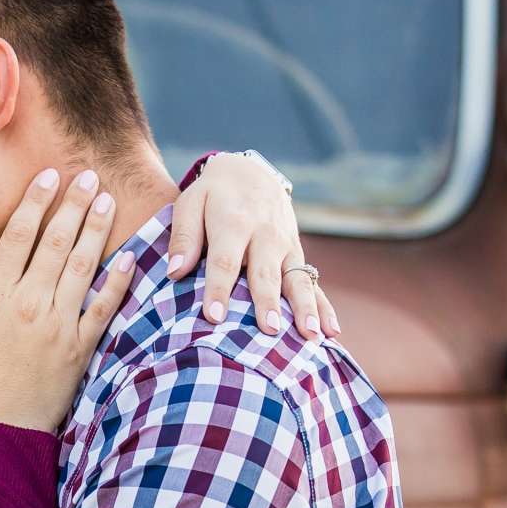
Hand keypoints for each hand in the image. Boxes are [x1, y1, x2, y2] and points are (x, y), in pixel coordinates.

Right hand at [0, 168, 138, 431]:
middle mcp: (30, 303)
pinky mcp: (80, 346)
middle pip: (56, 243)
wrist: (0, 430)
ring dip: (96, 231)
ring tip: (107, 201)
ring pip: (82, 267)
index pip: (19, 237)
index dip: (35, 202)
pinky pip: (103, 308)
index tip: (49, 176)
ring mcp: (59, 324)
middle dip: (73, 205)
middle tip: (89, 176)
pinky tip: (128, 259)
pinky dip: (117, 282)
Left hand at [168, 153, 339, 339]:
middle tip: (269, 330)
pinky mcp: (297, 252)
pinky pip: (312, 281)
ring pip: (297, 279)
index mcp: (234, 222)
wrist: (248, 172)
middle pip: (265, 273)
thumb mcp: (190, 203)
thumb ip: (183, 237)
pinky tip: (331, 330)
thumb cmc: (211, 195)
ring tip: (310, 335)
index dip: (219, 288)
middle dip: (267, 302)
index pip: (225, 260)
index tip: (214, 316)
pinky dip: (323, 306)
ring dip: (304, 308)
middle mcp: (265, 234)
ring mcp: (286, 245)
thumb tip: (175, 272)